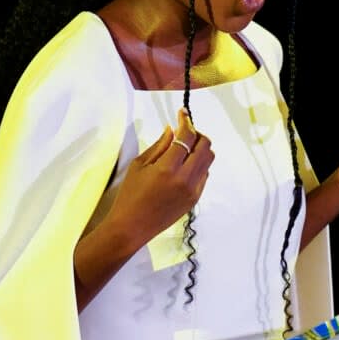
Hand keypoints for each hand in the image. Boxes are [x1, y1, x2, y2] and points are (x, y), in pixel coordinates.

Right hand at [106, 107, 213, 245]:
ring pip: (209, 159)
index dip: (186, 120)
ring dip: (200, 148)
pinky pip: (205, 174)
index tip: (182, 112)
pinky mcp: (195, 198)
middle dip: (197, 133)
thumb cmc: (129, 195)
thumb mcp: (139, 165)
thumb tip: (172, 129)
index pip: (187, 136)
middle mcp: (185, 178)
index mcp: (168, 168)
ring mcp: (193, 189)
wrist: (131, 227)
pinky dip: (199, 164)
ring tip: (185, 147)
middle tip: (185, 131)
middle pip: (205, 145)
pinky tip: (184, 164)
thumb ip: (159, 145)